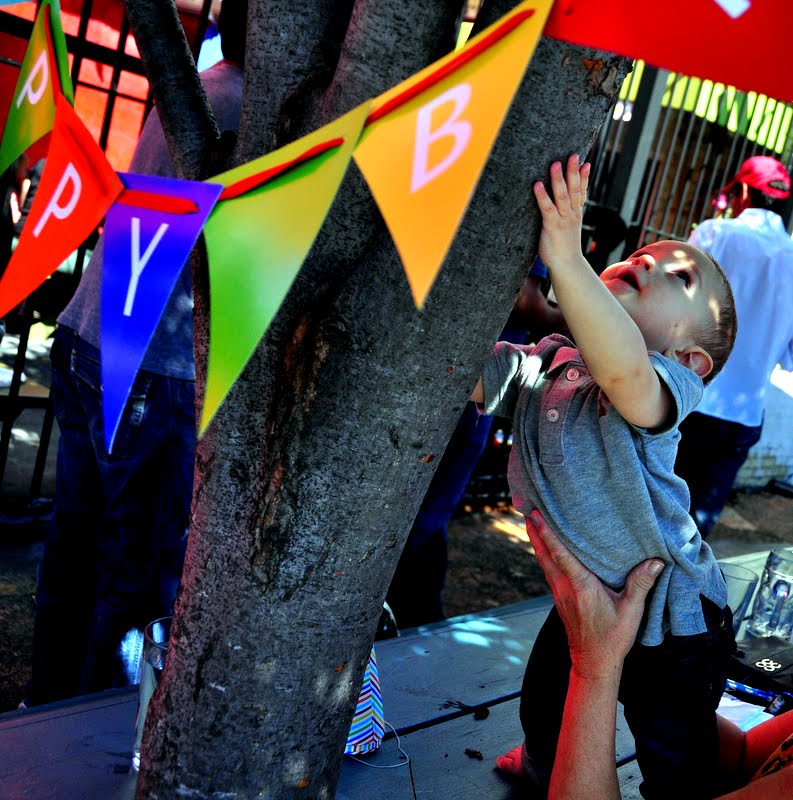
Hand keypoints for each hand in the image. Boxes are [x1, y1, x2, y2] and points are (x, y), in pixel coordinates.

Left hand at [526, 509, 663, 679]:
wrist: (593, 662)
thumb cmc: (612, 637)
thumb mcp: (631, 611)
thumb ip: (641, 584)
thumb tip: (656, 561)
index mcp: (580, 586)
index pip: (560, 554)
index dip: (547, 533)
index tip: (535, 515)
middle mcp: (564, 587)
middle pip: (544, 553)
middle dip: (534, 530)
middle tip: (526, 507)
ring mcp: (559, 592)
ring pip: (543, 561)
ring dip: (536, 540)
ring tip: (530, 520)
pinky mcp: (559, 597)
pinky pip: (548, 569)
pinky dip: (544, 553)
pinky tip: (544, 546)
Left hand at [533, 154, 589, 268]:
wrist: (566, 266)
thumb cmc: (562, 249)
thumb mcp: (567, 229)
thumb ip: (565, 217)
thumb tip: (560, 208)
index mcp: (576, 214)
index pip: (582, 192)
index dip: (584, 177)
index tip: (585, 163)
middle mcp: (572, 214)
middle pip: (574, 189)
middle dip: (573, 171)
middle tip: (573, 155)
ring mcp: (563, 219)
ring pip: (563, 195)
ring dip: (559, 179)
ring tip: (555, 163)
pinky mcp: (552, 225)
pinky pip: (547, 208)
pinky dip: (542, 195)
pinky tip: (537, 185)